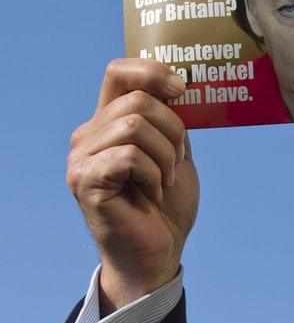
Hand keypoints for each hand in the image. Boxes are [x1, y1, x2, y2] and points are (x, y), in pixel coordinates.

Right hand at [66, 58, 198, 314]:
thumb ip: (171, 120)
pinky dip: (153, 174)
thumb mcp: (176, 151)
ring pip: (135, 126)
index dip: (152, 71)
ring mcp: (82, 158)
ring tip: (164, 181)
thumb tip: (177, 85)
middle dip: (173, 130)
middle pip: (138, 100)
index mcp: (110, 122)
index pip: (119, 71)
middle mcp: (89, 135)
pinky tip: (152, 193)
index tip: (182, 90)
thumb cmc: (166, 204)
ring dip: (166, 156)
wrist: (159, 251)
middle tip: (177, 162)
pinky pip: (129, 156)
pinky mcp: (84, 181)